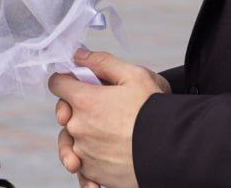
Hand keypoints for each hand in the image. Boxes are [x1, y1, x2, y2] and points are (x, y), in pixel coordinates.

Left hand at [48, 50, 165, 187]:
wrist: (173, 151)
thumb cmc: (155, 112)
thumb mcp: (134, 75)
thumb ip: (102, 62)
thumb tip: (79, 55)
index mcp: (84, 101)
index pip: (57, 84)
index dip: (67, 80)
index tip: (79, 83)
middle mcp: (78, 128)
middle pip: (64, 115)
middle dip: (76, 110)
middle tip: (100, 110)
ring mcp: (85, 154)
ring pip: (72, 142)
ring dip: (81, 138)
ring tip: (101, 139)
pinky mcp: (95, 174)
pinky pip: (83, 168)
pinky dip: (89, 166)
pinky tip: (103, 162)